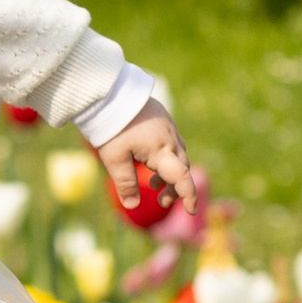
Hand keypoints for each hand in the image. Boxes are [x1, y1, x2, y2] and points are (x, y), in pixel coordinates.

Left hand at [97, 105, 202, 224]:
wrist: (110, 93)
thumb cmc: (112, 127)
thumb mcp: (114, 159)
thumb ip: (125, 183)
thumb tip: (132, 205)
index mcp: (161, 150)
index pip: (182, 177)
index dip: (189, 196)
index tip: (191, 210)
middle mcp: (170, 139)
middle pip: (182, 168)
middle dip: (175, 188)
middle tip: (161, 201)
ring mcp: (168, 127)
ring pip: (178, 156)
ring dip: (170, 173)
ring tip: (154, 183)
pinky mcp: (163, 119)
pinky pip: (172, 143)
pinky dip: (166, 158)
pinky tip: (150, 160)